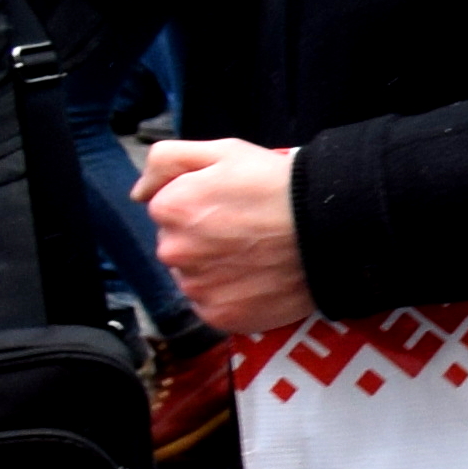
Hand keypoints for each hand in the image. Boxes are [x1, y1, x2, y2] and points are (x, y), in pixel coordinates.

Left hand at [139, 134, 319, 334]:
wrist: (330, 229)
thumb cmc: (279, 186)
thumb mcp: (224, 151)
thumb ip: (167, 161)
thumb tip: (137, 193)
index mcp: (171, 209)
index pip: (167, 211)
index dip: (200, 206)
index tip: (232, 206)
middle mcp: (174, 252)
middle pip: (178, 246)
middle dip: (203, 240)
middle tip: (246, 232)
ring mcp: (197, 288)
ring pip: (195, 278)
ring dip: (216, 270)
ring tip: (255, 257)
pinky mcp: (221, 316)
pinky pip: (214, 306)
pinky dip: (231, 297)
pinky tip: (257, 280)